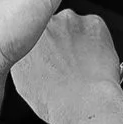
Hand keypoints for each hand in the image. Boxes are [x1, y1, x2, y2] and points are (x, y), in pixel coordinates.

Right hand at [12, 8, 122, 123]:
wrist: (82, 103)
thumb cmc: (56, 101)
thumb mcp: (25, 85)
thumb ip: (26, 63)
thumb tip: (33, 60)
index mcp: (25, 39)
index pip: (34, 35)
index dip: (45, 47)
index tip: (50, 57)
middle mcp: (44, 25)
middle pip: (55, 27)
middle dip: (61, 41)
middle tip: (68, 63)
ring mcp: (69, 21)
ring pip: (76, 27)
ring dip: (78, 39)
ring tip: (83, 64)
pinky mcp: (93, 22)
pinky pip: (95, 29)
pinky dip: (97, 41)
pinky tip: (95, 60)